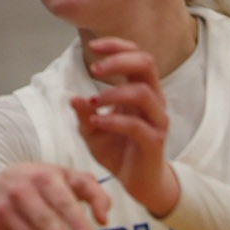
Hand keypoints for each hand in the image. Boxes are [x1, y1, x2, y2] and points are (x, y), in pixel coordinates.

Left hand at [68, 38, 180, 215]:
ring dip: (113, 93)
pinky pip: (137, 124)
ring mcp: (157, 120)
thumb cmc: (117, 152)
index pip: (137, 55)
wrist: (137, 183)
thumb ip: (84, 114)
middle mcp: (154, 100)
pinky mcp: (155, 141)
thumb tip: (72, 97)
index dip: (117, 46)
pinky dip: (113, 121)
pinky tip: (97, 123)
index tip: (93, 47)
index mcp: (141, 90)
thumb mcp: (92, 132)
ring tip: (94, 102)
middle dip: (119, 60)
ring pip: (143, 92)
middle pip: (147, 63)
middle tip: (95, 69)